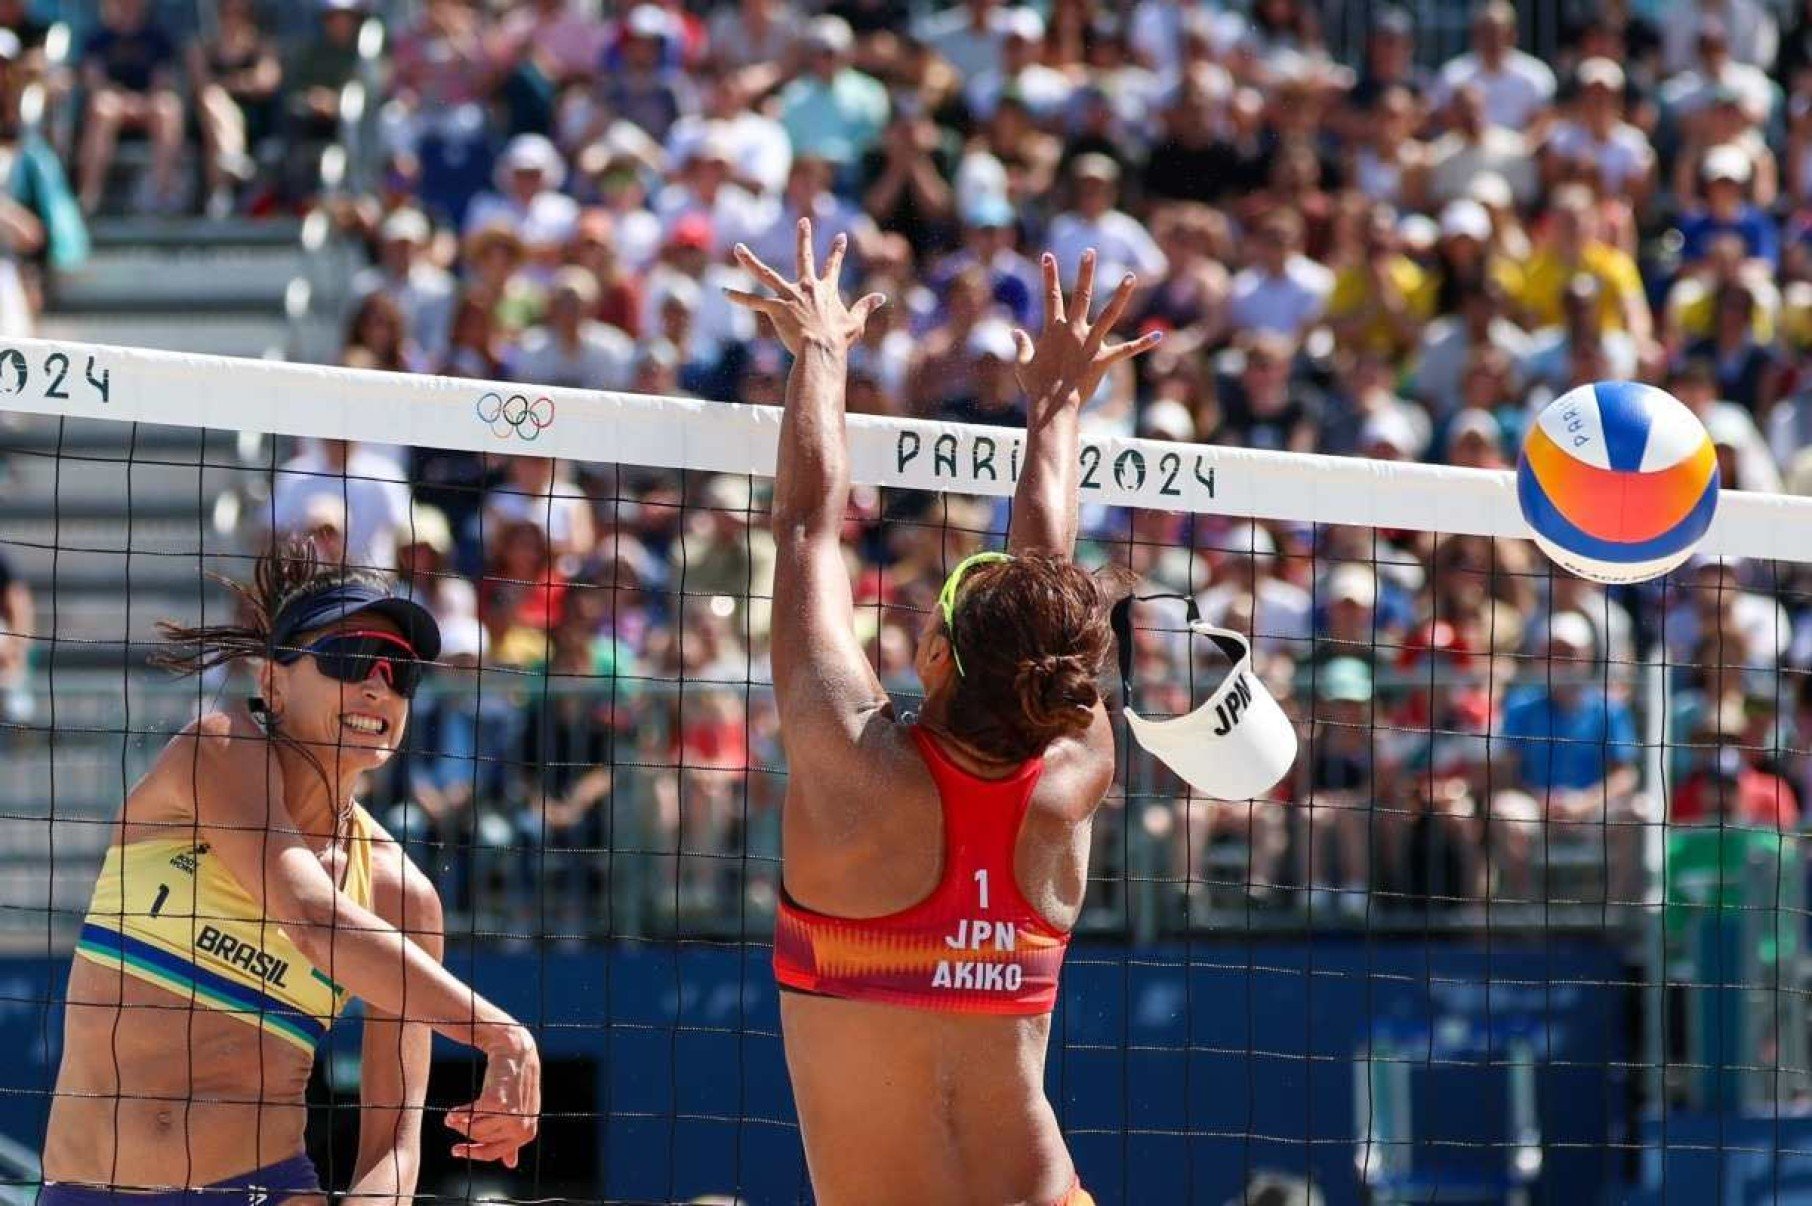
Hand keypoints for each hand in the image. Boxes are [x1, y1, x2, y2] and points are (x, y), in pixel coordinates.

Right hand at [447, 1022, 540, 1166]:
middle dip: (465, 1130)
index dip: (472, 1153)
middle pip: (480, 1139)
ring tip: (453, 1113)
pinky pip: (470, 1116)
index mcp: (527, 1133)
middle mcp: (522, 1127)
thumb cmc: (516, 1083)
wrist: (516, 1051)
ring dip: (460, 1121)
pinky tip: (450, 1112)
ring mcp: (511, 1116)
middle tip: (455, 1120)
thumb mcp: (519, 1112)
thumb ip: (513, 1138)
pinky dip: (458, 1114)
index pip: (493, 1153)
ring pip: (475, 1129)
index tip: (455, 1150)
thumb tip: (511, 1164)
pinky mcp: (498, 1103)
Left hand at [725, 218, 885, 354]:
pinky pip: (754, 302)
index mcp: (826, 290)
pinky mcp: (776, 308)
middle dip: (804, 238)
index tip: (840, 237)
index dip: (838, 251)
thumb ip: (866, 307)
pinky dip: (739, 297)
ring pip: (766, 273)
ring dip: (750, 260)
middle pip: (804, 257)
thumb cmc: (838, 340)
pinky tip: (724, 291)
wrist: (821, 349)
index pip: (834, 266)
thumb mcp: (856, 323)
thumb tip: (882, 297)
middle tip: (803, 221)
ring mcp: (789, 296)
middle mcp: (807, 287)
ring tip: (738, 248)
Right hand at [1014, 250, 1161, 410]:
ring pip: (1109, 314)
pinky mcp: (1102, 360)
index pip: (1050, 296)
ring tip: (1130, 277)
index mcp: (1054, 330)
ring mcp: (1090, 344)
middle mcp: (1074, 332)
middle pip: (1081, 296)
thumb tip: (1014, 332)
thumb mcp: (1023, 363)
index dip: (1048, 274)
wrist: (1052, 405)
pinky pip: (1126, 351)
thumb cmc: (1036, 386)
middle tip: (1089, 252)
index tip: (1048, 255)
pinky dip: (1142, 344)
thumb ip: (1020, 345)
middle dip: (1085, 273)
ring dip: (1121, 295)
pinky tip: (1158, 336)